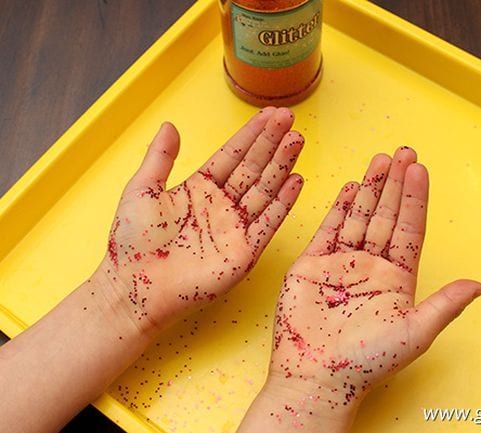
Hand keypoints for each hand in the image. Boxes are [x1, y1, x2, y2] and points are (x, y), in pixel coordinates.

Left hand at [97, 107, 304, 333]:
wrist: (134, 289)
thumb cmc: (132, 244)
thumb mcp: (142, 191)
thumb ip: (160, 158)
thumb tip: (170, 125)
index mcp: (199, 189)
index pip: (232, 155)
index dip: (251, 135)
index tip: (270, 114)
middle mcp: (221, 205)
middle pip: (253, 168)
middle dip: (272, 143)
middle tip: (289, 119)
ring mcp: (235, 228)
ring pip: (264, 190)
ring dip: (282, 166)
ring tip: (297, 141)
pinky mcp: (244, 252)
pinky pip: (268, 223)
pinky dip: (283, 203)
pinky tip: (296, 181)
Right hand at [238, 148, 480, 431]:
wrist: (315, 378)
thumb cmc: (366, 363)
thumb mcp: (414, 333)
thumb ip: (445, 305)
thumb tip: (479, 285)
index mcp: (397, 280)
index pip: (409, 230)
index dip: (415, 200)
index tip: (420, 170)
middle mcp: (371, 267)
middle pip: (385, 216)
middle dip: (394, 184)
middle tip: (402, 152)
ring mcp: (341, 264)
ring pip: (358, 217)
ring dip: (369, 188)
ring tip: (379, 160)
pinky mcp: (312, 266)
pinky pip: (327, 230)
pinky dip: (337, 208)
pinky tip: (348, 187)